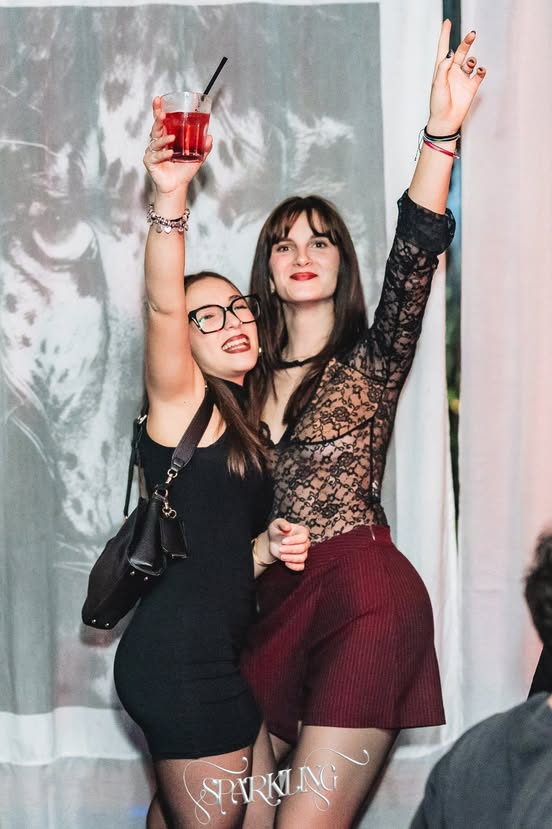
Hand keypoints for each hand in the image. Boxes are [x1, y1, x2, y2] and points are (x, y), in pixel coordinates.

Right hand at [143, 96, 212, 195]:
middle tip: (162, 114)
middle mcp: (158, 143)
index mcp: (167, 137)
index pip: (161, 121)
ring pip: (156, 142)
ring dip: (163, 139)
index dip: (158, 110)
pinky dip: (163, 155)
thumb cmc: (183, 171)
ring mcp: (153, 152)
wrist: (177, 186)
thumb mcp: (197, 158)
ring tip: (172, 138)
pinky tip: (169, 154)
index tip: (159, 99)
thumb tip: (210, 137)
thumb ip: (203, 148)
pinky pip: (155, 156)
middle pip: (156, 128)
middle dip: (158, 120)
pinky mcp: (150, 162)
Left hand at [267, 518, 309, 571]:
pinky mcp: (299, 560)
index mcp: (302, 531)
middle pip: (303, 548)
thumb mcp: (276, 524)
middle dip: (291, 550)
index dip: (294, 540)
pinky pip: (301, 566)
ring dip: (292, 558)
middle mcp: (305, 542)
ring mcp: (303, 552)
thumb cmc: (277, 530)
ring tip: (282, 557)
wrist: (273, 541)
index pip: (303, 537)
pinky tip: (286, 563)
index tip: (283, 541)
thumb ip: (282, 523)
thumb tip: (288, 527)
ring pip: (303, 557)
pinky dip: (295, 566)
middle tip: (280, 549)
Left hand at [427, 20, 486, 135]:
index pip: (444, 48)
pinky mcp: (472, 86)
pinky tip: (479, 71)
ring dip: (472, 60)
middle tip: (472, 34)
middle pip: (461, 51)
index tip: (447, 22)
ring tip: (470, 65)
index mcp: (441, 69)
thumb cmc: (438, 104)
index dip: (445, 35)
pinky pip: (479, 73)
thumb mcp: (437, 83)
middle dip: (467, 42)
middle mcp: (453, 71)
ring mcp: (463, 78)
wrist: (446, 121)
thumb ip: (443, 67)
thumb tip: (450, 54)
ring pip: (471, 61)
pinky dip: (481, 69)